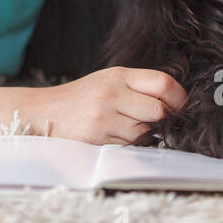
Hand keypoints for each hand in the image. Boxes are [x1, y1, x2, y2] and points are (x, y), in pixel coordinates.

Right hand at [35, 67, 187, 144]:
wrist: (42, 113)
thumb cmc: (80, 100)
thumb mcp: (107, 82)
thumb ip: (138, 88)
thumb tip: (176, 105)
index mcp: (118, 75)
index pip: (164, 83)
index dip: (179, 99)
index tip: (179, 108)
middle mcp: (112, 93)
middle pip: (159, 111)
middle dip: (161, 121)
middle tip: (150, 123)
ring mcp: (103, 116)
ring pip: (144, 134)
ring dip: (140, 136)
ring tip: (120, 129)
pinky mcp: (96, 138)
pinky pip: (126, 147)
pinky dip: (124, 146)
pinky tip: (109, 138)